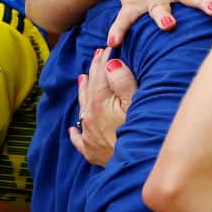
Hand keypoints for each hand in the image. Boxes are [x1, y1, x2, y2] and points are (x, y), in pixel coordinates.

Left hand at [69, 47, 138, 166]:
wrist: (133, 165)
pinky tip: (72, 129)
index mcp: (100, 102)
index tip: (108, 47)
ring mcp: (89, 134)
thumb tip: (111, 63)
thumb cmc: (139, 130)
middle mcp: (89, 116)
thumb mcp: (136, 102)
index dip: (104, 58)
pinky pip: (78, 138)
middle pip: (90, 88)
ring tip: (82, 78)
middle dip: (94, 70)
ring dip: (83, 91)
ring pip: (82, 108)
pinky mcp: (91, 151)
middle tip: (97, 55)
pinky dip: (75, 131)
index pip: (100, 74)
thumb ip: (123, 81)